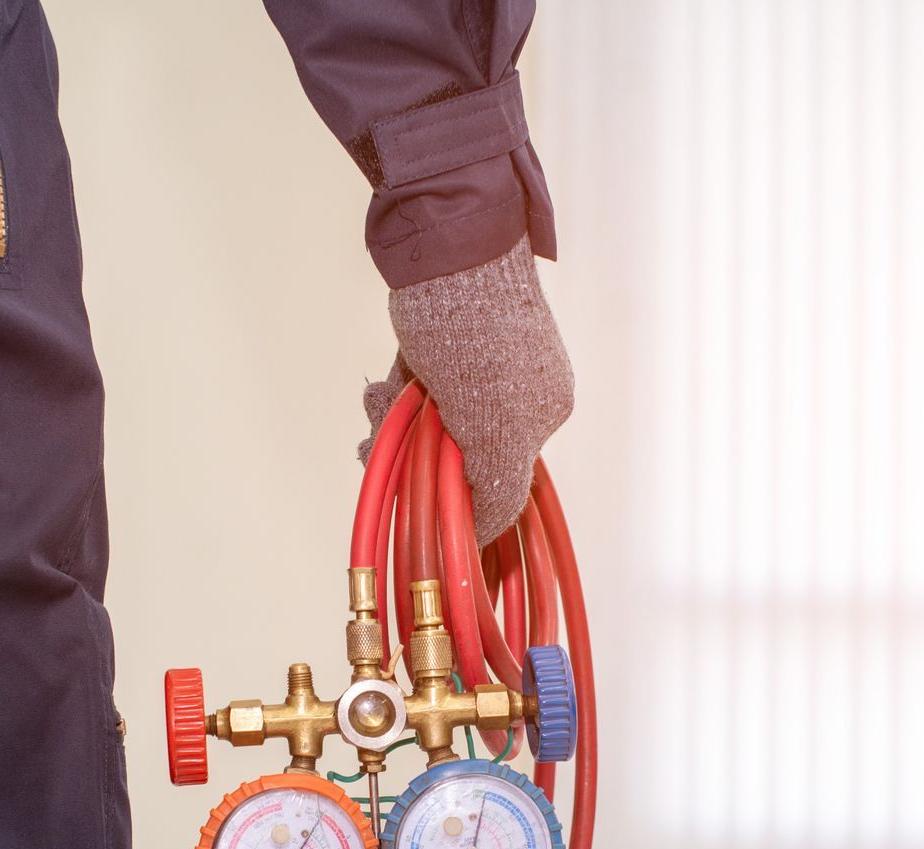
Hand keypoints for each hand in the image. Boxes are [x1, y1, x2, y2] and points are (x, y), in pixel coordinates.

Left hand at [360, 236, 573, 545]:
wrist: (448, 244)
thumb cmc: (474, 329)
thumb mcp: (493, 426)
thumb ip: (498, 484)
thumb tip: (489, 529)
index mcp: (543, 412)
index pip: (501, 484)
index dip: (459, 502)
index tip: (426, 511)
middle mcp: (515, 391)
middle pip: (457, 453)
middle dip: (416, 455)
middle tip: (380, 444)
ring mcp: (476, 366)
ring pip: (429, 424)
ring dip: (397, 424)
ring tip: (382, 402)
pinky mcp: (442, 344)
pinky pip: (417, 391)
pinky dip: (398, 396)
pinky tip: (386, 387)